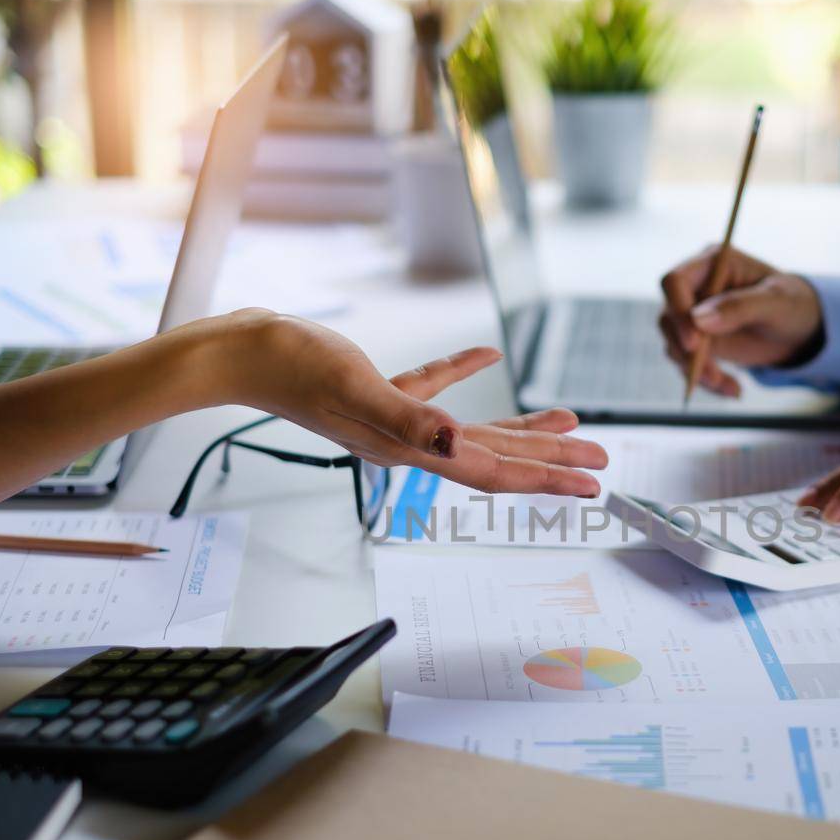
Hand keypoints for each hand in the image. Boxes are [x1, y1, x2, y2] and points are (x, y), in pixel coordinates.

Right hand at [224, 312, 608, 496]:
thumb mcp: (358, 387)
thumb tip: (457, 442)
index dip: (544, 478)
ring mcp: (393, 419)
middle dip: (551, 460)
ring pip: (473, 429)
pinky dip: (462, 372)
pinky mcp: (377, 389)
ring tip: (568, 421)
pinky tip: (484, 356)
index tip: (589, 485)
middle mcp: (408, 441)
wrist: (240, 354)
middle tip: (599, 463)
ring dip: (521, 427)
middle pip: (495, 458)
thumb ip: (410, 418)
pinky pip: (432, 386)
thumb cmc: (293, 369)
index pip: (491, 470)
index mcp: (410, 447)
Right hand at [658, 245, 823, 396]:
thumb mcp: (776, 302)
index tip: (694, 342)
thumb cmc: (792, 304)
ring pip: (674, 345)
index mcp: (713, 263)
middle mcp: (696, 287)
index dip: (677, 309)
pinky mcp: (696, 342)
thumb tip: (699, 319)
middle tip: (712, 375)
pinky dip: (706, 381)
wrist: (799, 330)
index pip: (675, 281)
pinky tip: (733, 390)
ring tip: (730, 387)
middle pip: (668, 317)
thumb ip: (740, 307)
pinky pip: (687, 364)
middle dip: (686, 350)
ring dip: (696, 371)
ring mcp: (693, 316)